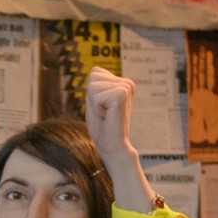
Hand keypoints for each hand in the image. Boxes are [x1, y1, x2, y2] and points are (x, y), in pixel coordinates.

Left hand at [84, 66, 154, 209]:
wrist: (114, 148)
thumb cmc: (104, 130)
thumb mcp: (95, 105)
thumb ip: (95, 87)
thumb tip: (94, 70)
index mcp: (120, 84)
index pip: (96, 72)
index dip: (92, 92)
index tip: (101, 107)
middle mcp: (125, 83)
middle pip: (94, 76)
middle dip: (92, 96)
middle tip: (103, 112)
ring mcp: (125, 87)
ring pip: (94, 84)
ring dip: (95, 103)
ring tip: (106, 115)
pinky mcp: (122, 94)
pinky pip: (97, 94)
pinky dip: (96, 107)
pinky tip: (107, 116)